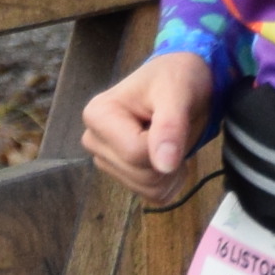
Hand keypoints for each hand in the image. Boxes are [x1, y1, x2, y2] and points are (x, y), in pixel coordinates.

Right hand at [82, 51, 215, 200]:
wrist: (180, 82)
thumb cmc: (175, 79)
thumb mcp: (178, 93)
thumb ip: (170, 126)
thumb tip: (164, 165)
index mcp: (98, 115)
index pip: (135, 152)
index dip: (164, 143)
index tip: (170, 119)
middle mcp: (94, 140)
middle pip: (140, 174)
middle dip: (168, 158)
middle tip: (174, 129)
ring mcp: (106, 160)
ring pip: (147, 189)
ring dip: (171, 171)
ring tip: (171, 139)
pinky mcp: (122, 175)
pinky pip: (152, 196)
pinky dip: (170, 181)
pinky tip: (169, 155)